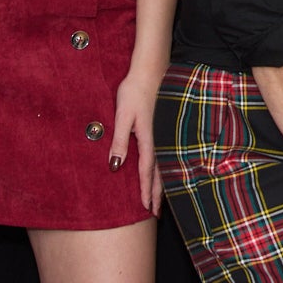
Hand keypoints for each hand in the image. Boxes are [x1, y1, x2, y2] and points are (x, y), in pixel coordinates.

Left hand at [111, 63, 164, 213]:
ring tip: (162, 200)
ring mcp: (164, 133)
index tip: (146, 209)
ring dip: (164, 184)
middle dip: (158, 195)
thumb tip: (115, 167)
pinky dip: (166, 169)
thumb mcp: (122, 116)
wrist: (150, 68)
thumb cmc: (134, 90)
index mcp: (148, 139)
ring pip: (166, 165)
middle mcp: (159, 139)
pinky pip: (166, 154)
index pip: (147, 172)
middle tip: (156, 214)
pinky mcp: (164, 127)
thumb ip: (120, 142)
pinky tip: (165, 172)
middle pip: (160, 174)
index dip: (146, 192)